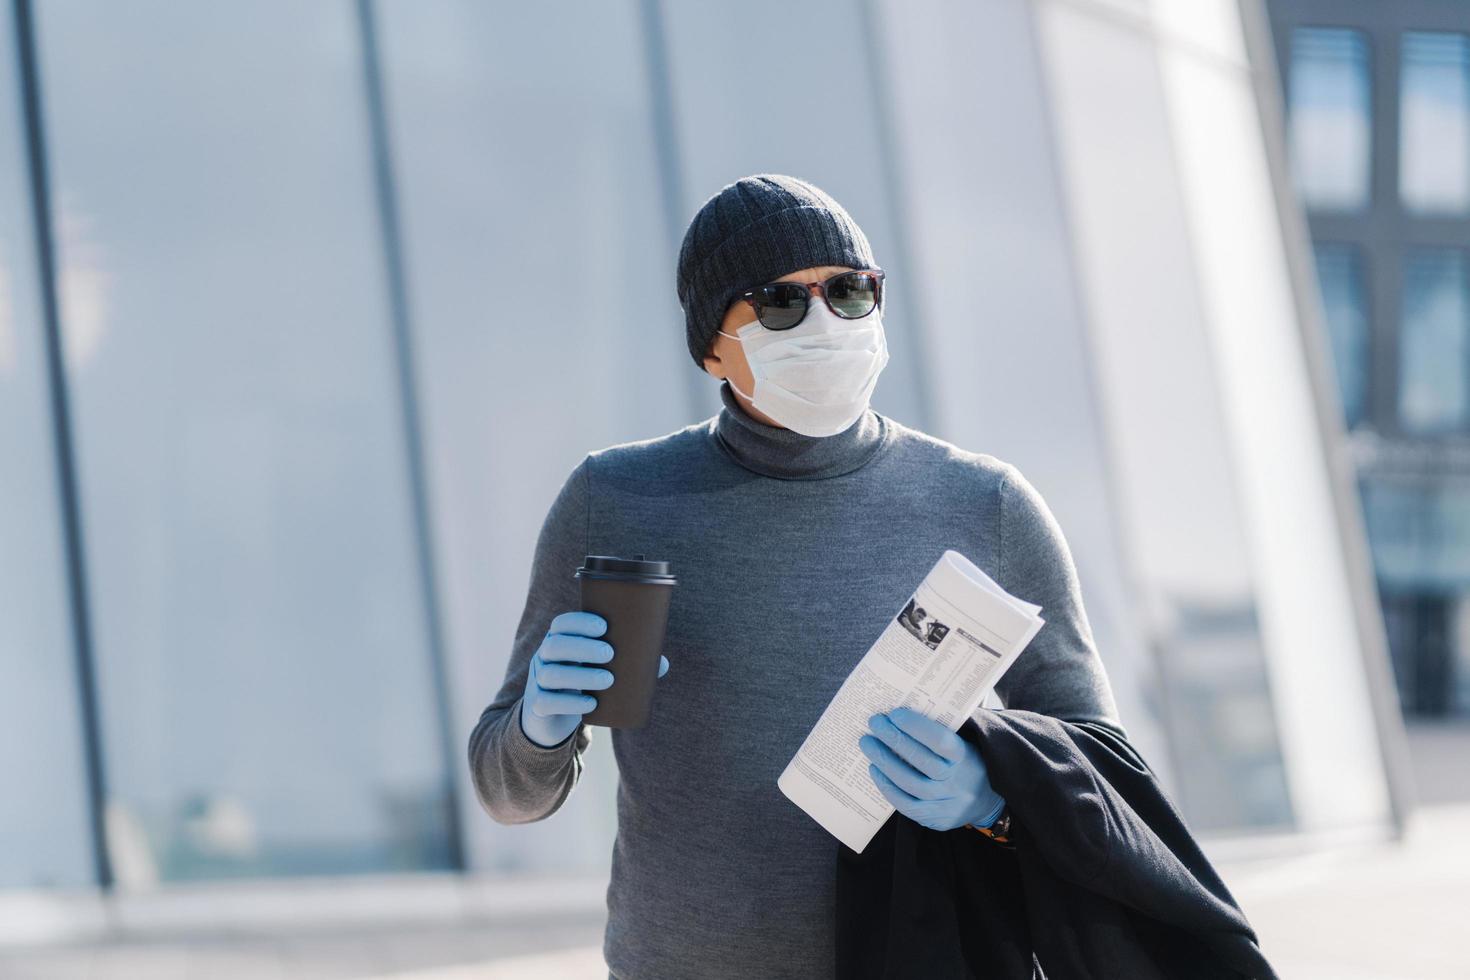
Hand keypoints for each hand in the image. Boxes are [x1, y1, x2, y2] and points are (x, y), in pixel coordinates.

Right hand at [519, 610, 669, 747]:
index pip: (561, 624)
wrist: (553, 718)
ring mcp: (538, 682)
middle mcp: (544, 658)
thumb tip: (663, 663)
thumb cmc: (582, 683)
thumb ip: (627, 665)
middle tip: (610, 653)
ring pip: (551, 675)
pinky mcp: (537, 706)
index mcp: (559, 641)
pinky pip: (546, 702)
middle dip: (582, 647)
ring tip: (608, 680)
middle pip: (555, 646)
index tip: (604, 626)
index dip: (579, 622)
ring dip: (580, 675)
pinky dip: (570, 703)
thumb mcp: (598, 670)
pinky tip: (591, 704)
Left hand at [859, 706, 1004, 831]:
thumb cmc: (967, 763)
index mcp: (966, 756)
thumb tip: (907, 707)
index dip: (916, 726)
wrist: (987, 801)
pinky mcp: (935, 819)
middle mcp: (956, 780)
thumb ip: (944, 729)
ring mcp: (945, 802)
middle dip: (893, 738)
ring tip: (868, 743)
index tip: (895, 714)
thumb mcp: (966, 743)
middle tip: (874, 722)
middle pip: (919, 759)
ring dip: (884, 760)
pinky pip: (905, 804)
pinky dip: (886, 787)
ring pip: (908, 782)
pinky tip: (874, 770)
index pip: (939, 740)